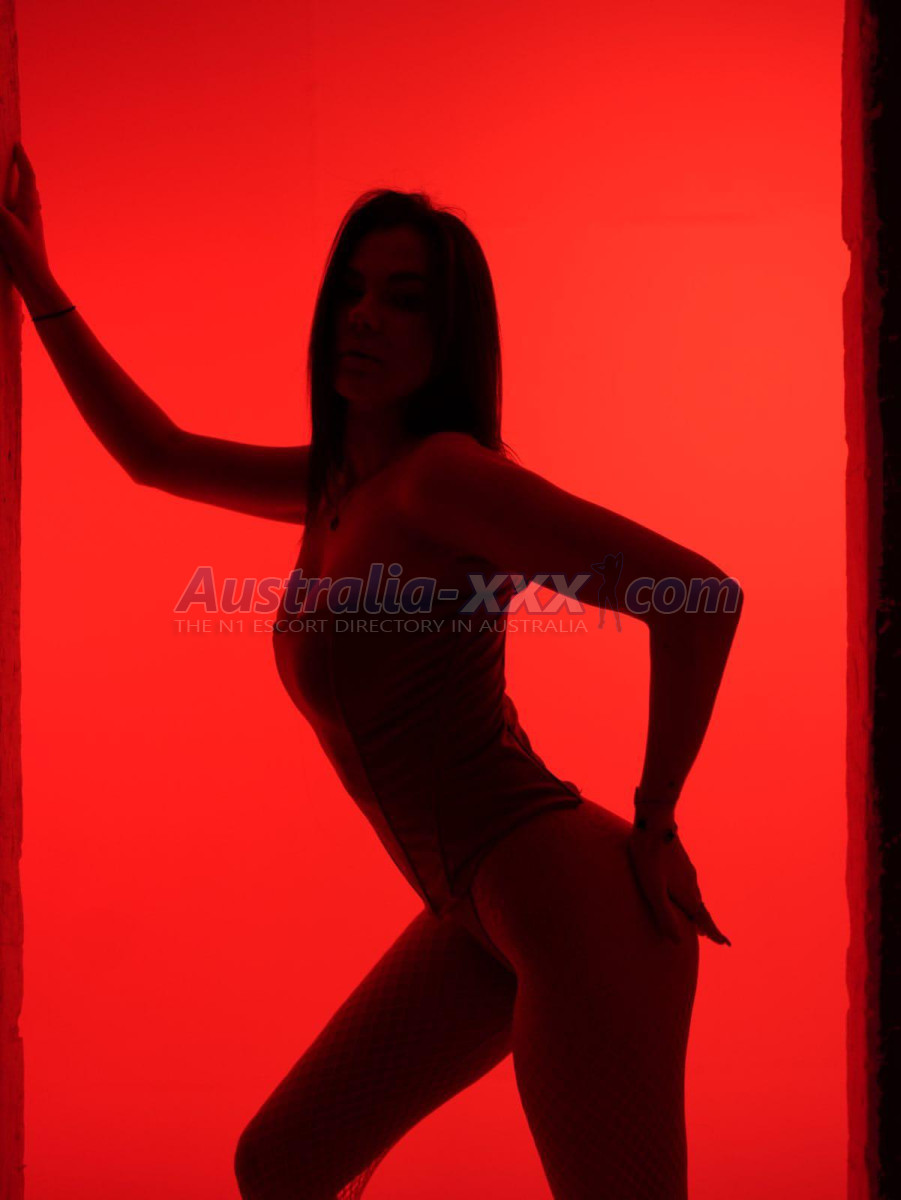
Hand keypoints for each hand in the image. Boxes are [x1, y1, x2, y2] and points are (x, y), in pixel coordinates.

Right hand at [0, 143, 52, 299]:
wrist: (34, 282)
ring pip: (27, 203)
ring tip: (18, 183)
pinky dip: (15, 209)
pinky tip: (13, 214)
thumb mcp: (2, 223)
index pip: (27, 176)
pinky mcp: (25, 240)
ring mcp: (30, 227)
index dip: (22, 160)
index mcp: (29, 206)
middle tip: (18, 159)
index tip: (18, 146)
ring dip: (21, 190)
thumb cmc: (22, 252)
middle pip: (29, 188)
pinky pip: (20, 217)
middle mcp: (32, 214)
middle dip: (23, 173)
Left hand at [626, 821, 730, 945]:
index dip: (713, 932)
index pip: (703, 918)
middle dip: (706, 924)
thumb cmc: (649, 856)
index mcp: (686, 892)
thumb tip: (678, 942)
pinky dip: (690, 896)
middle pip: (700, 908)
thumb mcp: (652, 888)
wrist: (655, 823)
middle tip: (714, 937)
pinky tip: (682, 891)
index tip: (725, 943)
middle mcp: (690, 882)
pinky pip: (689, 884)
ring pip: (695, 895)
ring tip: (697, 920)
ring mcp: (686, 870)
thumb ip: (664, 914)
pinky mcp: (680, 860)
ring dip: (698, 910)